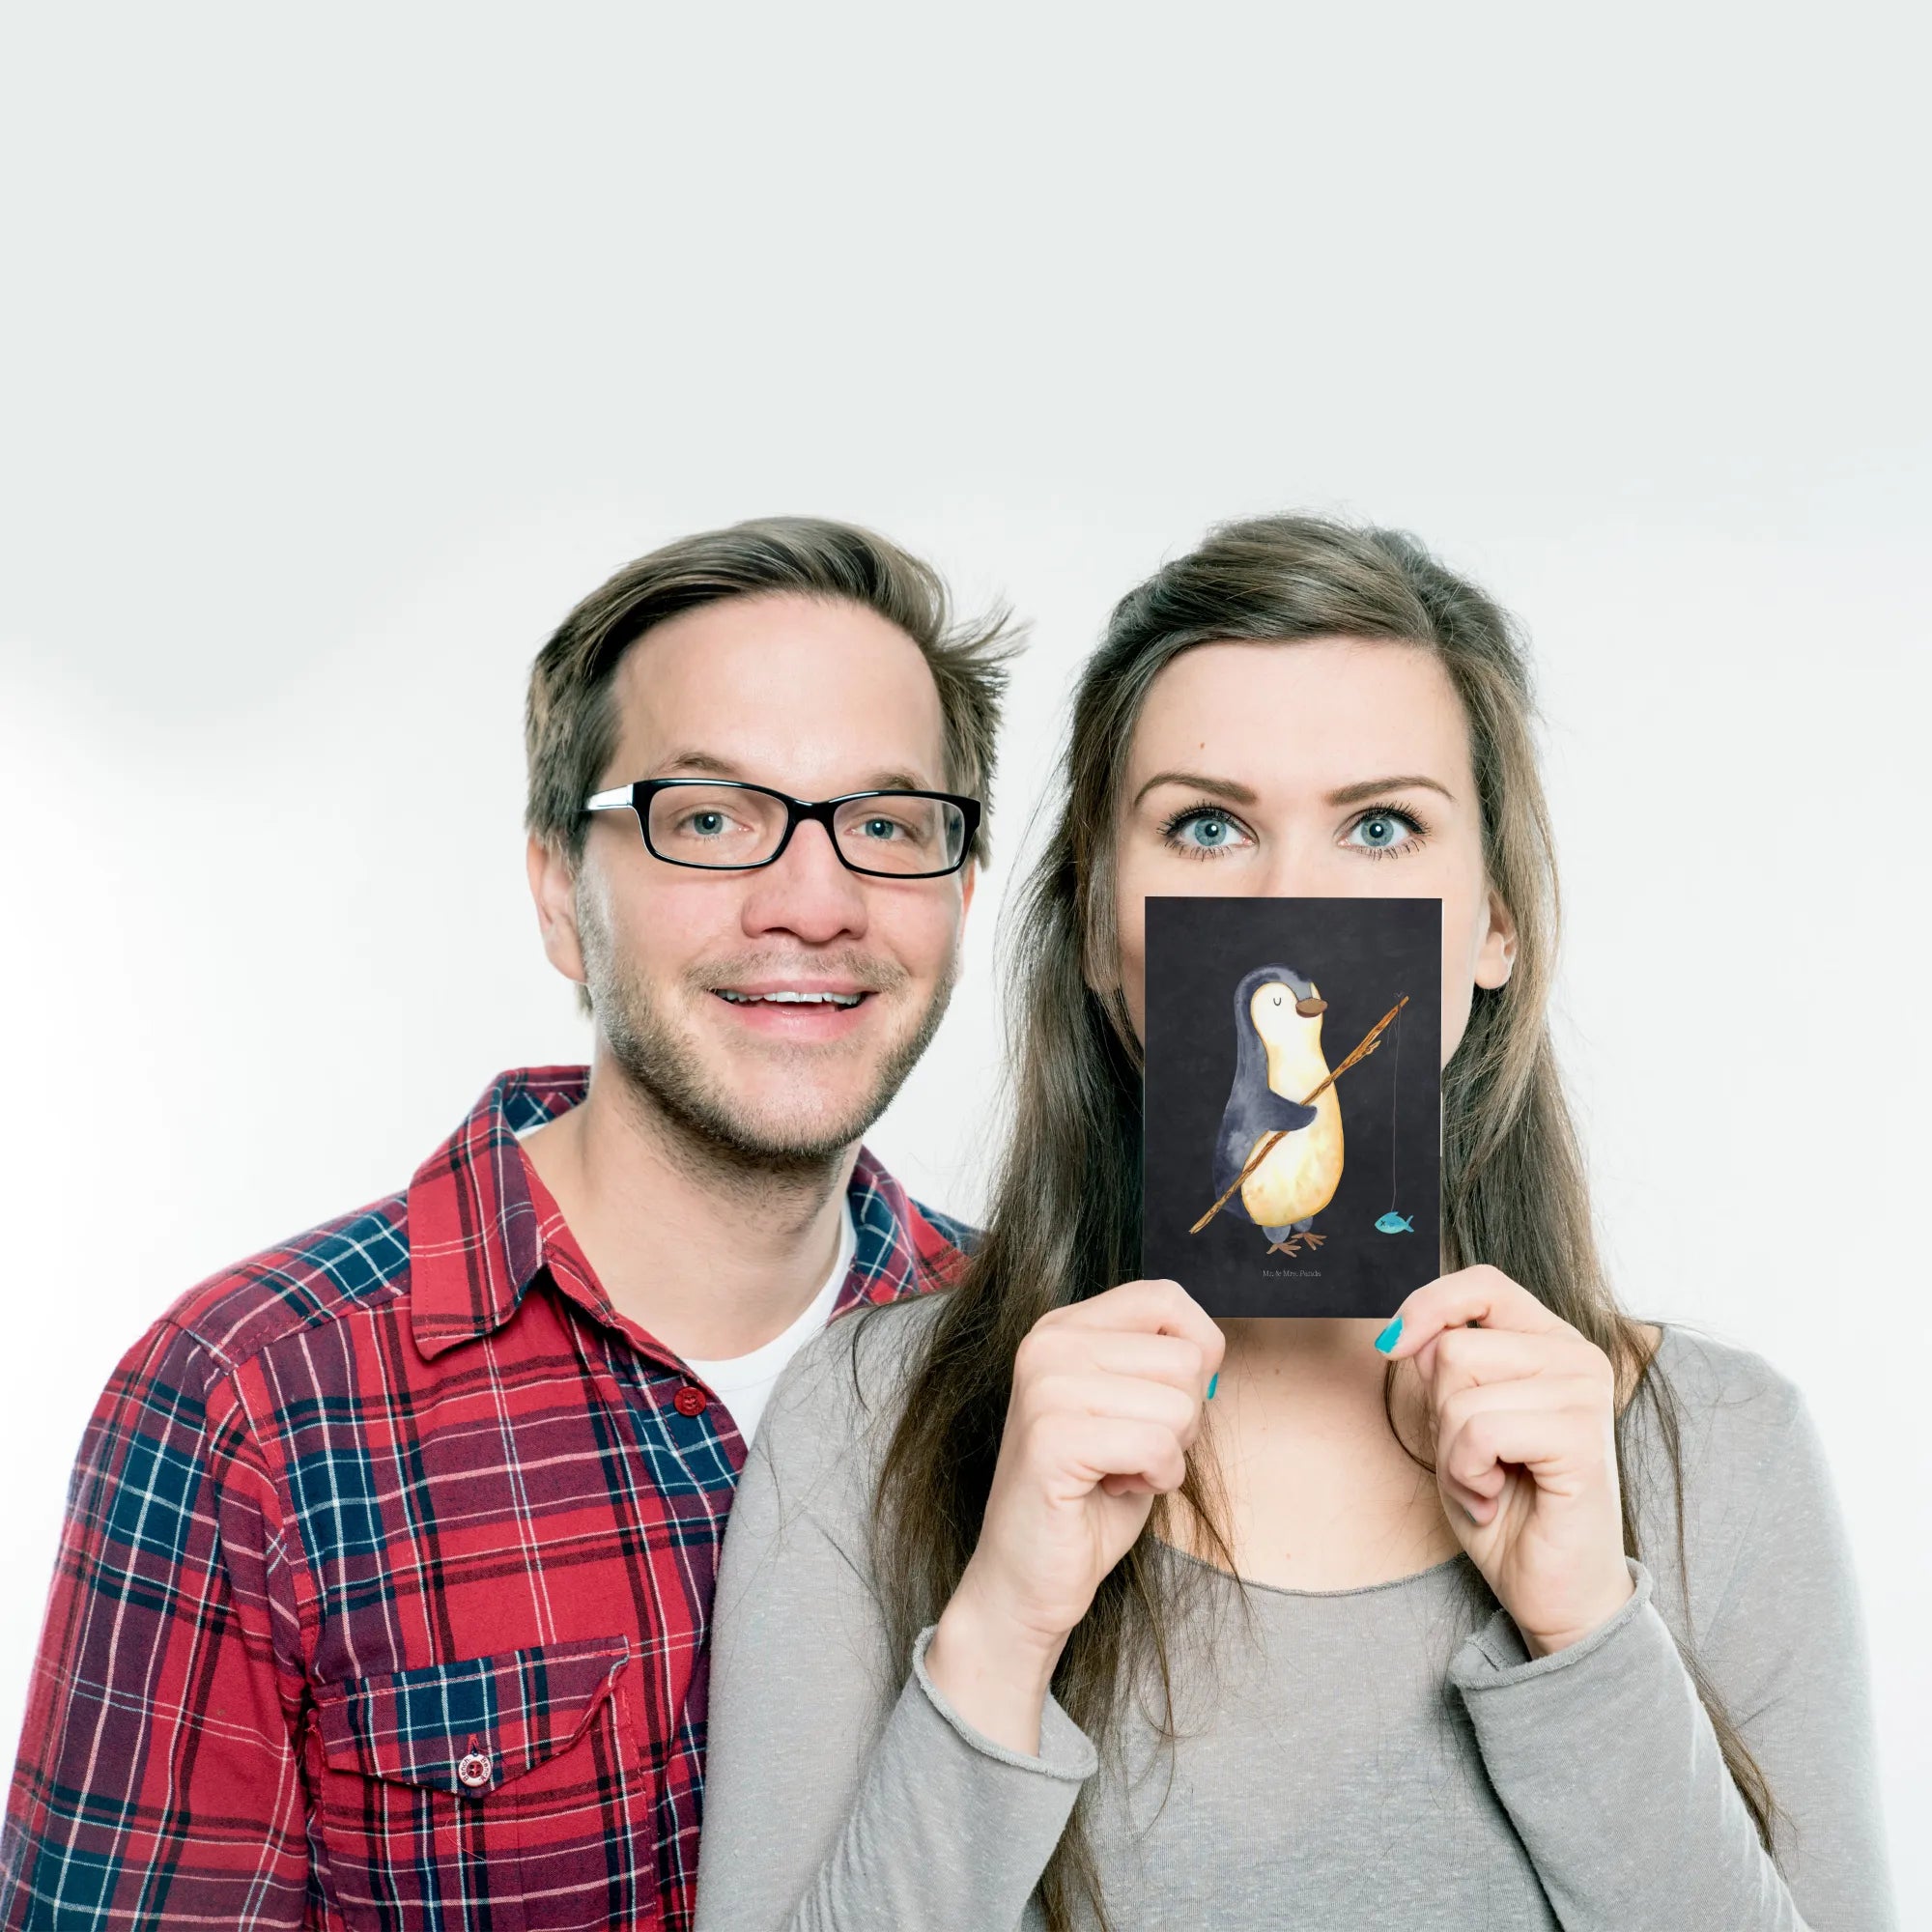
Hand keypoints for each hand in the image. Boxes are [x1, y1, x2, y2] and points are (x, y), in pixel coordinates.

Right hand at [926, 1279, 1222, 1750]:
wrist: (1029, 1576)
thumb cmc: (1089, 1496)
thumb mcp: (1131, 1410)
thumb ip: (1160, 1365)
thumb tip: (1212, 1348)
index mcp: (1064, 1327)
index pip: (1167, 1298)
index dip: (1198, 1352)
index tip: (1167, 1402)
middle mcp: (1048, 1343)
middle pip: (1185, 1358)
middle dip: (1182, 1418)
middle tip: (1131, 1451)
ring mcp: (1045, 1386)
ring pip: (1178, 1404)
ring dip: (1168, 1454)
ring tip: (1119, 1471)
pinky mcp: (1052, 1438)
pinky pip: (1157, 1445)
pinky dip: (1156, 1479)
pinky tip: (1113, 1490)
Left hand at [1380, 1265, 1633, 1656]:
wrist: (1549, 1589)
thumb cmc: (1504, 1505)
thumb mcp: (1455, 1423)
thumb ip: (1443, 1369)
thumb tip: (1409, 1335)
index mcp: (1550, 1342)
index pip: (1483, 1284)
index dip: (1428, 1305)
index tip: (1393, 1347)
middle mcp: (1577, 1357)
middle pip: (1453, 1347)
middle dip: (1439, 1414)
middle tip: (1473, 1462)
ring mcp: (1585, 1394)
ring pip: (1459, 1390)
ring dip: (1452, 1452)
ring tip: (1488, 1483)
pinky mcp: (1583, 1439)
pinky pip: (1480, 1431)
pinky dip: (1467, 1474)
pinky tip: (1496, 1499)